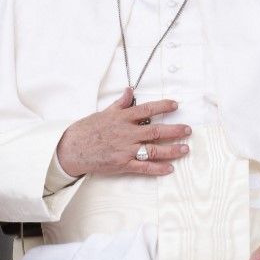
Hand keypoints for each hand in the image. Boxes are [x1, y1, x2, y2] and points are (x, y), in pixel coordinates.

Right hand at [56, 87, 189, 176]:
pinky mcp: (122, 164)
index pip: (147, 109)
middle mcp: (127, 133)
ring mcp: (125, 150)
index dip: (163, 106)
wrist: (70, 149)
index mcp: (122, 118)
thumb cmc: (86, 130)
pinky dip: (158, 168)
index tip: (175, 105)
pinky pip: (144, 167)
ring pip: (154, 149)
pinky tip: (169, 168)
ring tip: (185, 149)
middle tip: (188, 130)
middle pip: (156, 131)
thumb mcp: (104, 112)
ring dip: (172, 149)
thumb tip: (130, 91)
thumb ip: (120, 104)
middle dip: (175, 130)